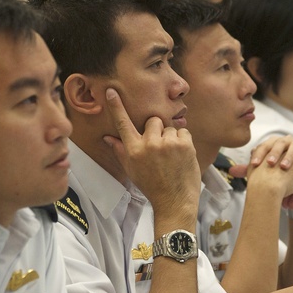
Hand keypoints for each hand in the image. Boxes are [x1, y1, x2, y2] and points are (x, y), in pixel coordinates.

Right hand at [101, 88, 198, 213]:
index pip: (123, 123)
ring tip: (172, 156)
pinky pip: (183, 131)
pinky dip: (184, 140)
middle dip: (157, 130)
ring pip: (170, 127)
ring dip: (172, 137)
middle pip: (153, 120)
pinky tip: (181, 155)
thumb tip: (108, 138)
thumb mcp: (132, 170)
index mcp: (133, 150)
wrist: (174, 201)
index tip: (111, 91)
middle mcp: (149, 145)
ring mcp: (167, 143)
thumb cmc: (152, 186)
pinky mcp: (185, 144)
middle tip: (161, 148)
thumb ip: (120, 151)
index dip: (116, 106)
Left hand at [229, 136, 292, 208]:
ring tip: (284, 168)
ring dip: (290, 157)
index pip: (264, 145)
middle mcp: (286, 142)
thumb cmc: (275, 176)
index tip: (254, 165)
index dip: (259, 153)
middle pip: (280, 143)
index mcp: (272, 144)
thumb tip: (231, 170)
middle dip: (274, 153)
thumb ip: (249, 171)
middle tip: (270, 164)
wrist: (292, 185)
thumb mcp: (263, 173)